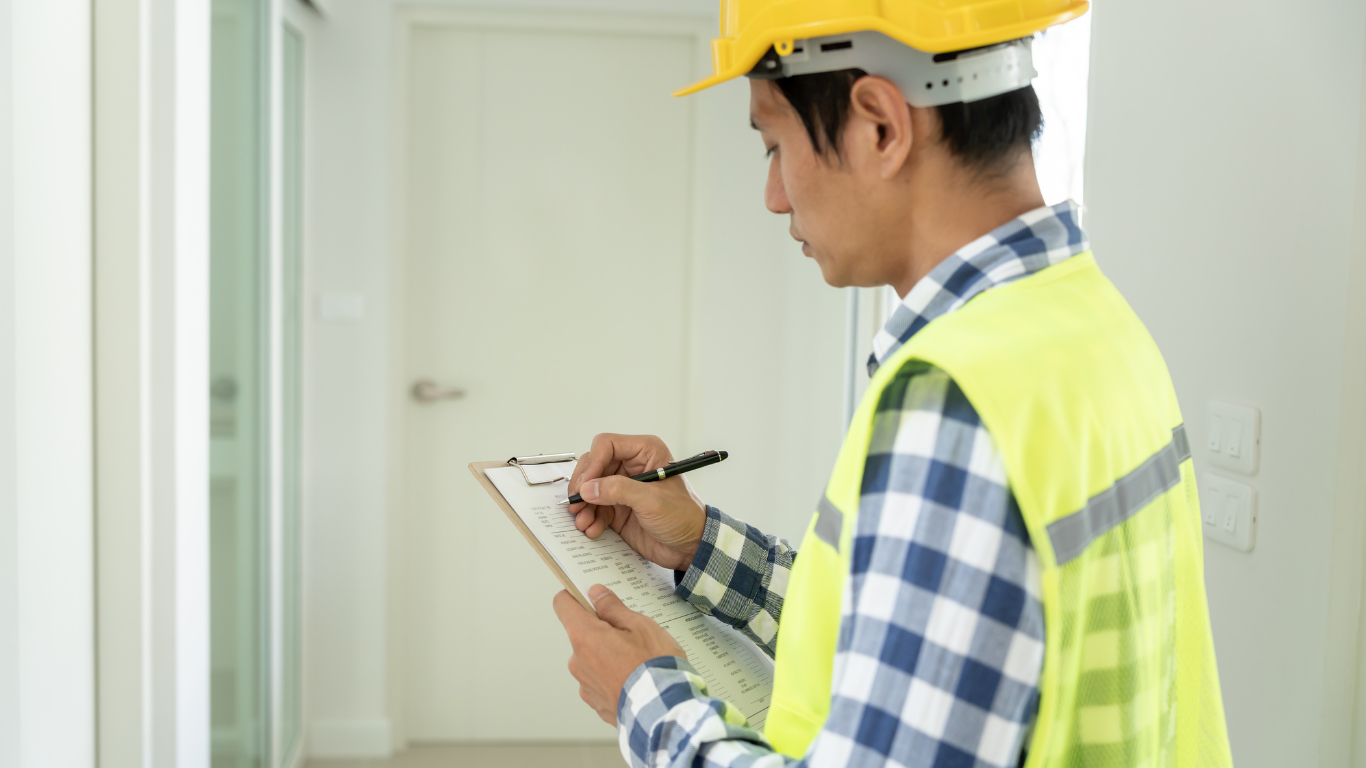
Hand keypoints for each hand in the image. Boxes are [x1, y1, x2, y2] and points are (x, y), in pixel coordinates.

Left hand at [553, 585, 686, 724]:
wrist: (664, 712)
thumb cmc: (654, 667)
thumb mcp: (641, 626)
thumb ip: (614, 608)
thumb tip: (596, 594)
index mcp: (585, 637)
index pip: (563, 605)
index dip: (574, 596)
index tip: (588, 595)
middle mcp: (578, 662)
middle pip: (583, 634)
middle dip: (602, 631)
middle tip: (632, 635)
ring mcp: (585, 685)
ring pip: (593, 659)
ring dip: (609, 656)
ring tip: (639, 662)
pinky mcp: (596, 704)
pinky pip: (601, 682)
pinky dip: (614, 678)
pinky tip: (636, 679)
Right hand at [569, 434, 706, 571]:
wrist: (691, 547)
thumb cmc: (684, 517)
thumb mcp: (653, 501)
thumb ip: (619, 490)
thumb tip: (588, 488)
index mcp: (645, 452)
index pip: (606, 445)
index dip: (592, 463)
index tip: (585, 485)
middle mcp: (631, 466)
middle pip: (593, 465)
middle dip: (583, 486)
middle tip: (576, 503)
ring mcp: (623, 487)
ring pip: (590, 488)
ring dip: (583, 505)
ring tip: (583, 522)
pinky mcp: (618, 508)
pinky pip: (595, 508)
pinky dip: (590, 518)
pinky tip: (592, 529)